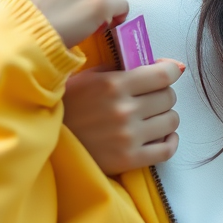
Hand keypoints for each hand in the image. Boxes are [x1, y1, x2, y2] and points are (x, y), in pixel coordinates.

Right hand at [62, 59, 182, 173]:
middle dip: (163, 93)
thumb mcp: (88, 76)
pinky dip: (170, 141)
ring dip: (165, 116)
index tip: (168, 71)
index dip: (171, 70)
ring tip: (152, 116)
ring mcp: (129, 137)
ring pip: (171, 121)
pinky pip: (166, 150)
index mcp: (114, 84)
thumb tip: (161, 63)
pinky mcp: (130, 160)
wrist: (50, 141)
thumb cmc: (69, 104)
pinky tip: (161, 135)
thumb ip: (121, 67)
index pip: (163, 75)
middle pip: (168, 97)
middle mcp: (125, 110)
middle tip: (151, 96)